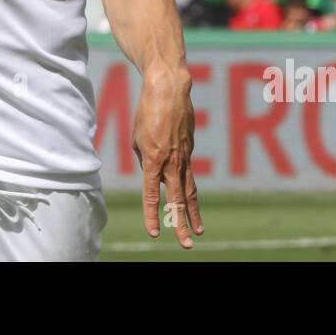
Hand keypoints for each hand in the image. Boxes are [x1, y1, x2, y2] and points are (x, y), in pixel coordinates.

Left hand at [133, 61, 200, 248]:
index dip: (152, 216)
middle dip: (182, 224)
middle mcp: (172, 162)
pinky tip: (188, 196)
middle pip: (179, 199)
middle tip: (187, 244)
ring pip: (190, 190)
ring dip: (193, 212)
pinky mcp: (190, 148)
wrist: (169, 89)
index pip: (152, 195)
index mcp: (154, 160)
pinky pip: (189, 172)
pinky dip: (189, 187)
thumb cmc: (147, 112)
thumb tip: (155, 173)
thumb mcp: (137, 139)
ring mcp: (184, 156)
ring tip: (198, 230)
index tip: (154, 234)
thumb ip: (145, 160)